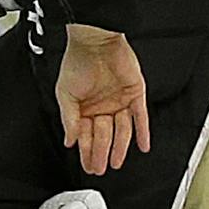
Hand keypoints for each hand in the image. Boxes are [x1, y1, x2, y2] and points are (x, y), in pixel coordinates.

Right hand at [57, 25, 150, 174]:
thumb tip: (69, 140)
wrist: (96, 40)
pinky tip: (143, 145)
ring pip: (122, 130)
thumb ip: (69, 119)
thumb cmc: (77, 60)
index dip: (86, 151)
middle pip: (103, 135)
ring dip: (120, 148)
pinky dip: (143, 132)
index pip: (86, 135)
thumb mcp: (65, 93)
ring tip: (116, 162)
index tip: (87, 166)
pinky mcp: (135, 93)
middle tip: (99, 169)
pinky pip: (141, 117)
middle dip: (101, 153)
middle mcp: (102, 105)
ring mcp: (119, 100)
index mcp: (85, 106)